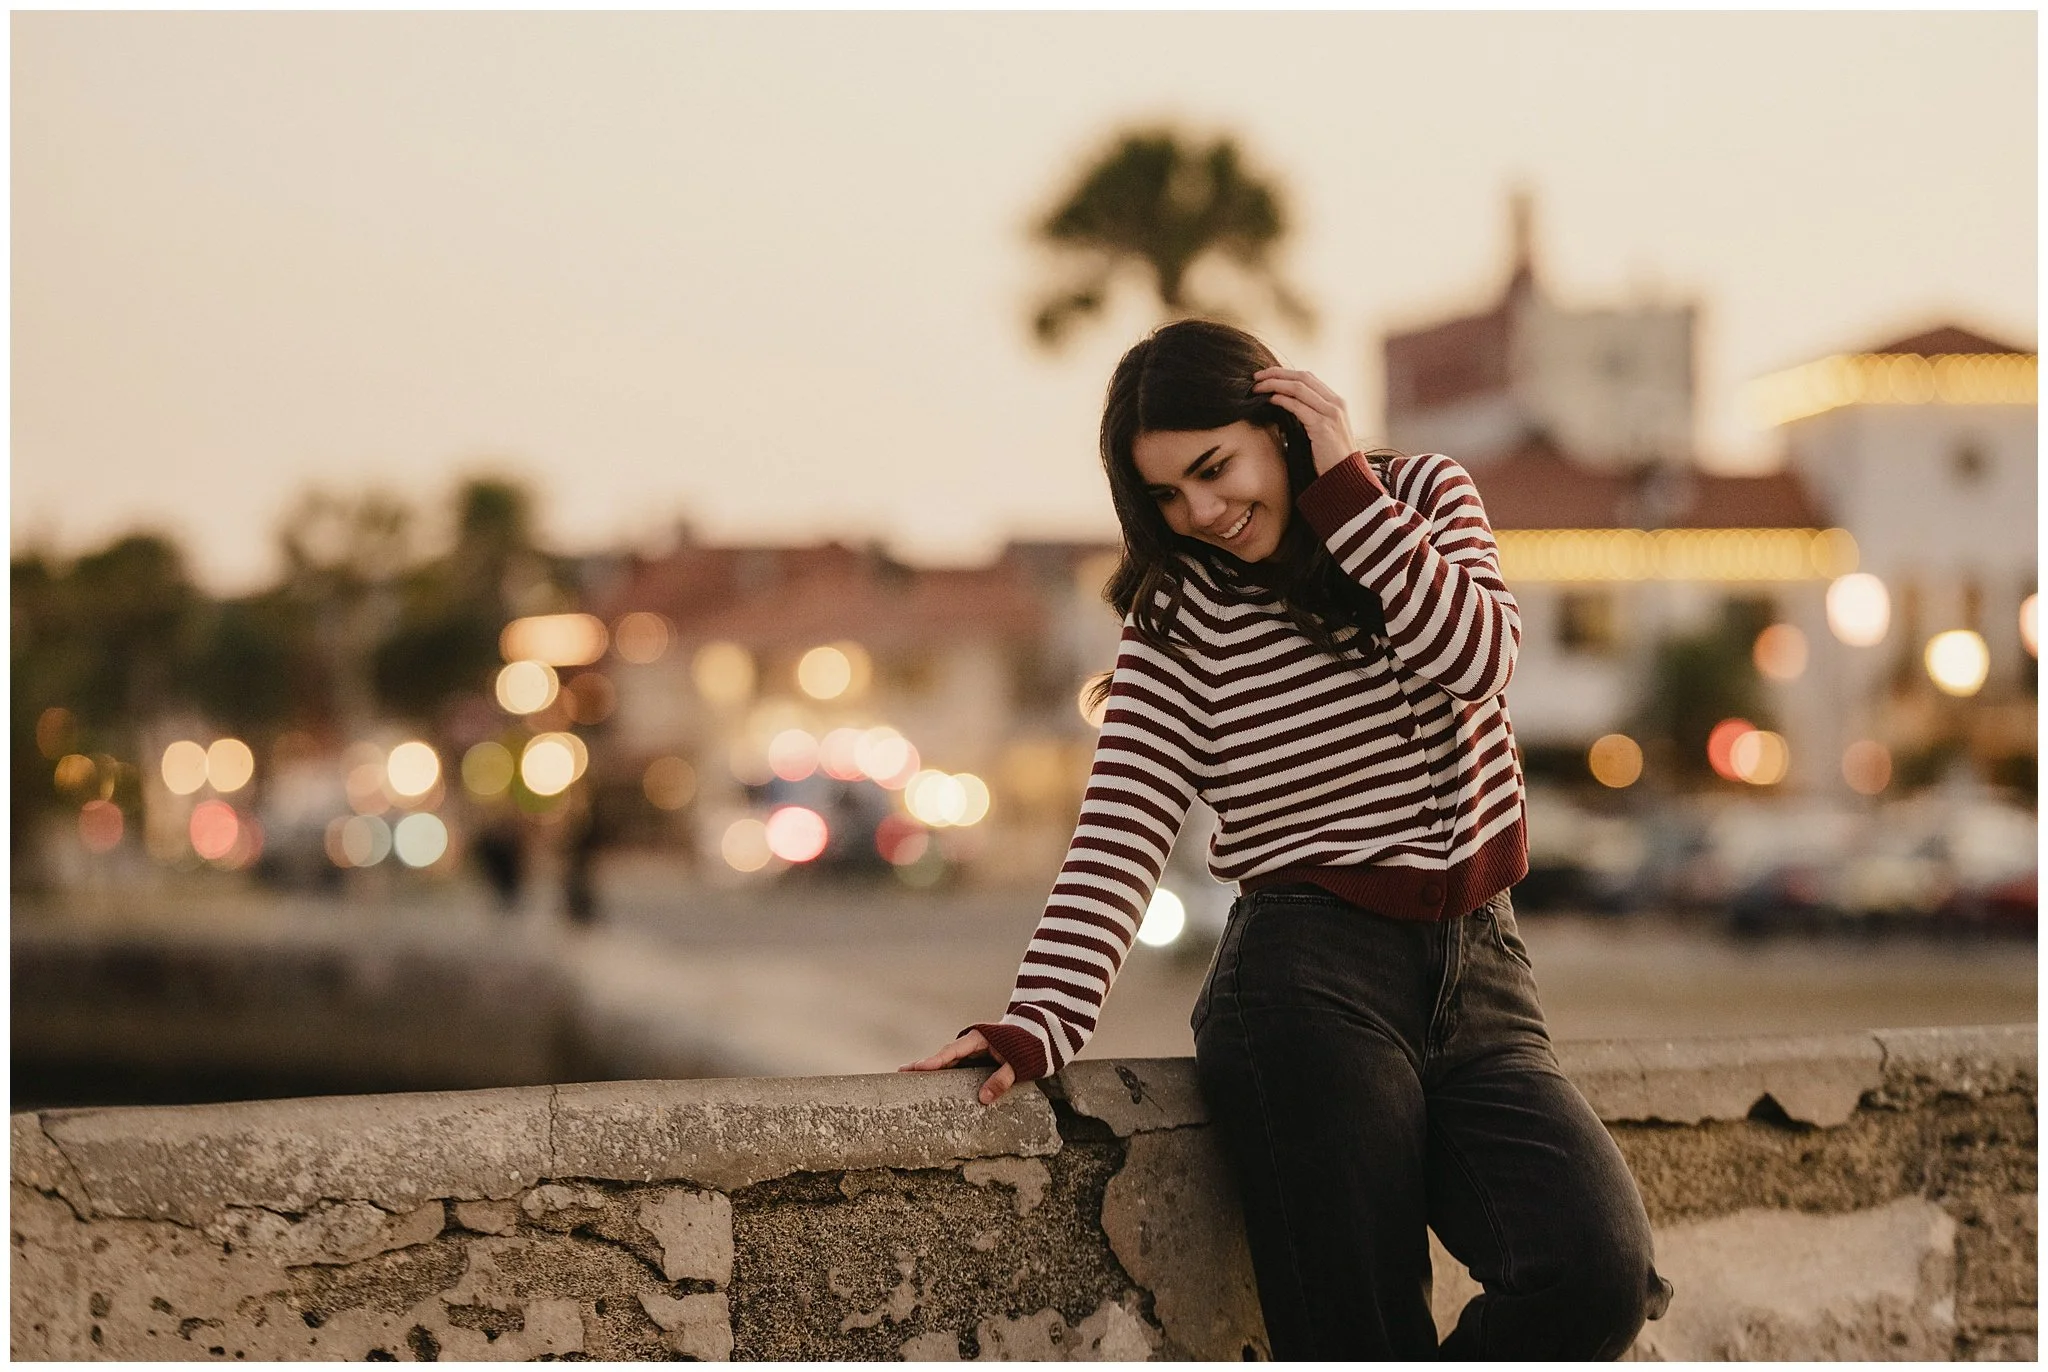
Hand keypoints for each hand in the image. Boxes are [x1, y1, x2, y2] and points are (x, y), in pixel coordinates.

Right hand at [898, 1029, 1016, 1105]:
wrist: (1037, 1035)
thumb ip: (1001, 1079)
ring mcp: (971, 1052)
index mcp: (978, 1039)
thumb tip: (983, 1099)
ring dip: (931, 1070)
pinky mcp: (975, 1060)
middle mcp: (971, 1044)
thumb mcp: (1017, 1064)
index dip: (935, 1060)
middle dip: (924, 1064)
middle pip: (944, 1056)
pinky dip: (944, 1074)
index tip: (917, 1068)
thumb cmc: (1027, 1046)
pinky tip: (932, 1084)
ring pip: (948, 1062)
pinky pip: (957, 1067)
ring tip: (908, 1079)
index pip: (952, 1051)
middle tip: (901, 1073)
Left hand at [1254, 367, 1358, 476]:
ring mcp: (1331, 413)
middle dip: (1276, 373)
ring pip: (1299, 388)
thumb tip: (1286, 406)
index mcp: (1336, 401)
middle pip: (1302, 377)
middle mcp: (1336, 403)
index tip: (1266, 375)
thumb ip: (1311, 415)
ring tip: (1258, 387)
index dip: (1285, 373)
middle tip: (1256, 376)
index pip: (1308, 377)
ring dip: (1275, 385)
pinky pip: (1298, 406)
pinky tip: (1269, 399)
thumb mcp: (1324, 431)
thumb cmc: (1331, 458)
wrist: (1346, 477)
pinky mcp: (1323, 426)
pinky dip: (1281, 400)